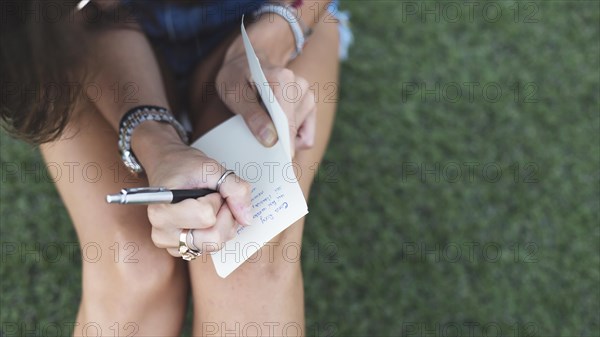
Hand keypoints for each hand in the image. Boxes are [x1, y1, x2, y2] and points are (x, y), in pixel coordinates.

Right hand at [139, 138, 251, 256]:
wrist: (167, 168)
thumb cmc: (183, 166)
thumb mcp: (211, 168)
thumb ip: (234, 189)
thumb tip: (246, 219)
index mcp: (162, 210)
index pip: (206, 217)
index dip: (216, 200)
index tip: (209, 190)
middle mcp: (162, 232)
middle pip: (213, 238)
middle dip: (224, 216)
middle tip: (215, 198)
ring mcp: (171, 244)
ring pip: (214, 244)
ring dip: (222, 224)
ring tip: (211, 206)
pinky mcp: (180, 250)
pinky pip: (211, 247)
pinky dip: (217, 232)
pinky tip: (208, 217)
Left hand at [216, 52, 316, 157]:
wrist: (246, 64)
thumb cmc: (236, 77)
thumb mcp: (233, 93)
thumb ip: (251, 115)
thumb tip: (270, 140)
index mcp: (283, 80)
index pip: (287, 122)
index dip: (279, 145)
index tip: (271, 163)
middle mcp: (300, 86)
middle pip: (293, 131)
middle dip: (276, 141)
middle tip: (256, 135)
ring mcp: (308, 95)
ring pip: (300, 136)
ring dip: (282, 137)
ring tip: (264, 122)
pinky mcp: (310, 106)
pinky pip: (306, 137)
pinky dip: (293, 139)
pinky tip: (276, 129)